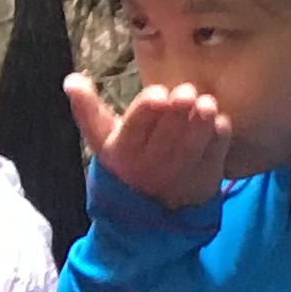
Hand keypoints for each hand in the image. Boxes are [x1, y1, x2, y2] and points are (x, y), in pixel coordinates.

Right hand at [67, 74, 230, 208]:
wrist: (144, 211)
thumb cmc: (125, 160)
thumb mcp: (102, 138)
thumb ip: (87, 109)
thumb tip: (71, 80)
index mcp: (120, 152)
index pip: (133, 130)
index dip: (146, 112)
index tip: (158, 94)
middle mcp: (148, 167)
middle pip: (165, 138)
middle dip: (177, 113)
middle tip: (187, 91)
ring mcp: (177, 177)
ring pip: (190, 150)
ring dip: (200, 126)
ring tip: (207, 104)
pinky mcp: (202, 184)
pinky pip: (213, 161)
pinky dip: (217, 141)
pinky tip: (219, 122)